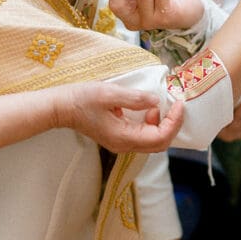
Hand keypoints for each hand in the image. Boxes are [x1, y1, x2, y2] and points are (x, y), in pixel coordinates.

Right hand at [55, 81, 183, 153]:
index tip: (180, 103)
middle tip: (176, 104)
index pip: (159, 138)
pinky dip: (152, 123)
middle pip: (159, 143)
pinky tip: (149, 109)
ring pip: (152, 141)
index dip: (174, 122)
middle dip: (172, 124)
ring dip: (162, 124)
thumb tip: (156, 101)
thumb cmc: (82, 99)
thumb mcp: (110, 93)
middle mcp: (124, 145)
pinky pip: (142, 135)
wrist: (60, 107)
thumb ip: (135, 98)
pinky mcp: (118, 136)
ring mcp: (120, 143)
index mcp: (123, 138)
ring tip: (162, 104)